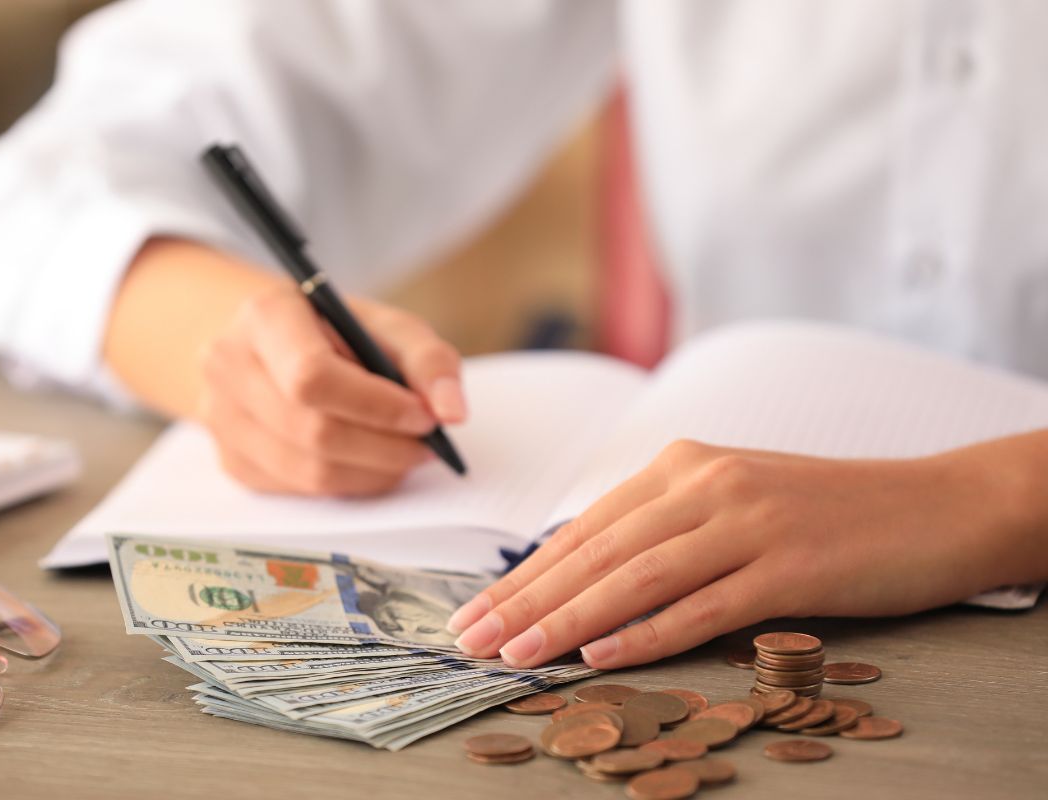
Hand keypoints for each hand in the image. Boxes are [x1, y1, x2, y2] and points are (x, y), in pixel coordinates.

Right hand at [197, 279, 464, 495]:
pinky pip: (299, 490)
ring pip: (307, 472)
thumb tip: (452, 412)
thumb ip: (427, 360)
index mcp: (265, 316)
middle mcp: (228, 364)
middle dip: (384, 447)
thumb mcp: (385, 326)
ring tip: (405, 454)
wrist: (271, 346)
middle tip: (427, 446)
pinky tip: (370, 462)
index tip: (424, 417)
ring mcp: (221, 417)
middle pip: (312, 431)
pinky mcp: (232, 460)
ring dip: (372, 473)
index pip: (312, 377)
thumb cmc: (336, 334)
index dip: (376, 406)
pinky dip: (348, 484)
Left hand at [446, 439, 1020, 669]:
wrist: (933, 506)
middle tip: (470, 639)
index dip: (525, 573)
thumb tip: (588, 574)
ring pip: (636, 577)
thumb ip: (664, 526)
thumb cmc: (824, 510)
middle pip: (596, 551)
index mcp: (683, 465)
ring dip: (568, 619)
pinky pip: (703, 606)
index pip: (586, 527)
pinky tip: (602, 657)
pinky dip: (648, 634)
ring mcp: (748, 523)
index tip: (477, 610)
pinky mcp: (789, 566)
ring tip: (516, 654)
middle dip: (525, 598)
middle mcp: (707, 484)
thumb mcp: (731, 499)